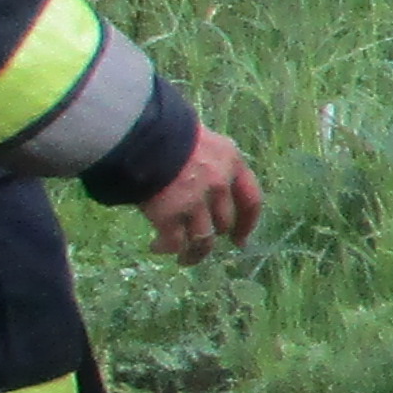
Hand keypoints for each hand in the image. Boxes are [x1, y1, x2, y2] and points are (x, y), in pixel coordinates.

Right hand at [140, 131, 260, 263]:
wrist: (140, 135)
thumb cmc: (168, 133)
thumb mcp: (202, 142)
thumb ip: (212, 164)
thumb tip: (210, 187)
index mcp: (232, 163)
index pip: (251, 200)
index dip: (248, 223)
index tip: (241, 240)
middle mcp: (219, 185)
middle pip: (224, 222)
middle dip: (215, 235)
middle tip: (202, 243)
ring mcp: (196, 202)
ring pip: (203, 240)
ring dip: (194, 254)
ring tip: (183, 259)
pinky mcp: (170, 216)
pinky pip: (174, 242)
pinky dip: (167, 249)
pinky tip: (156, 247)